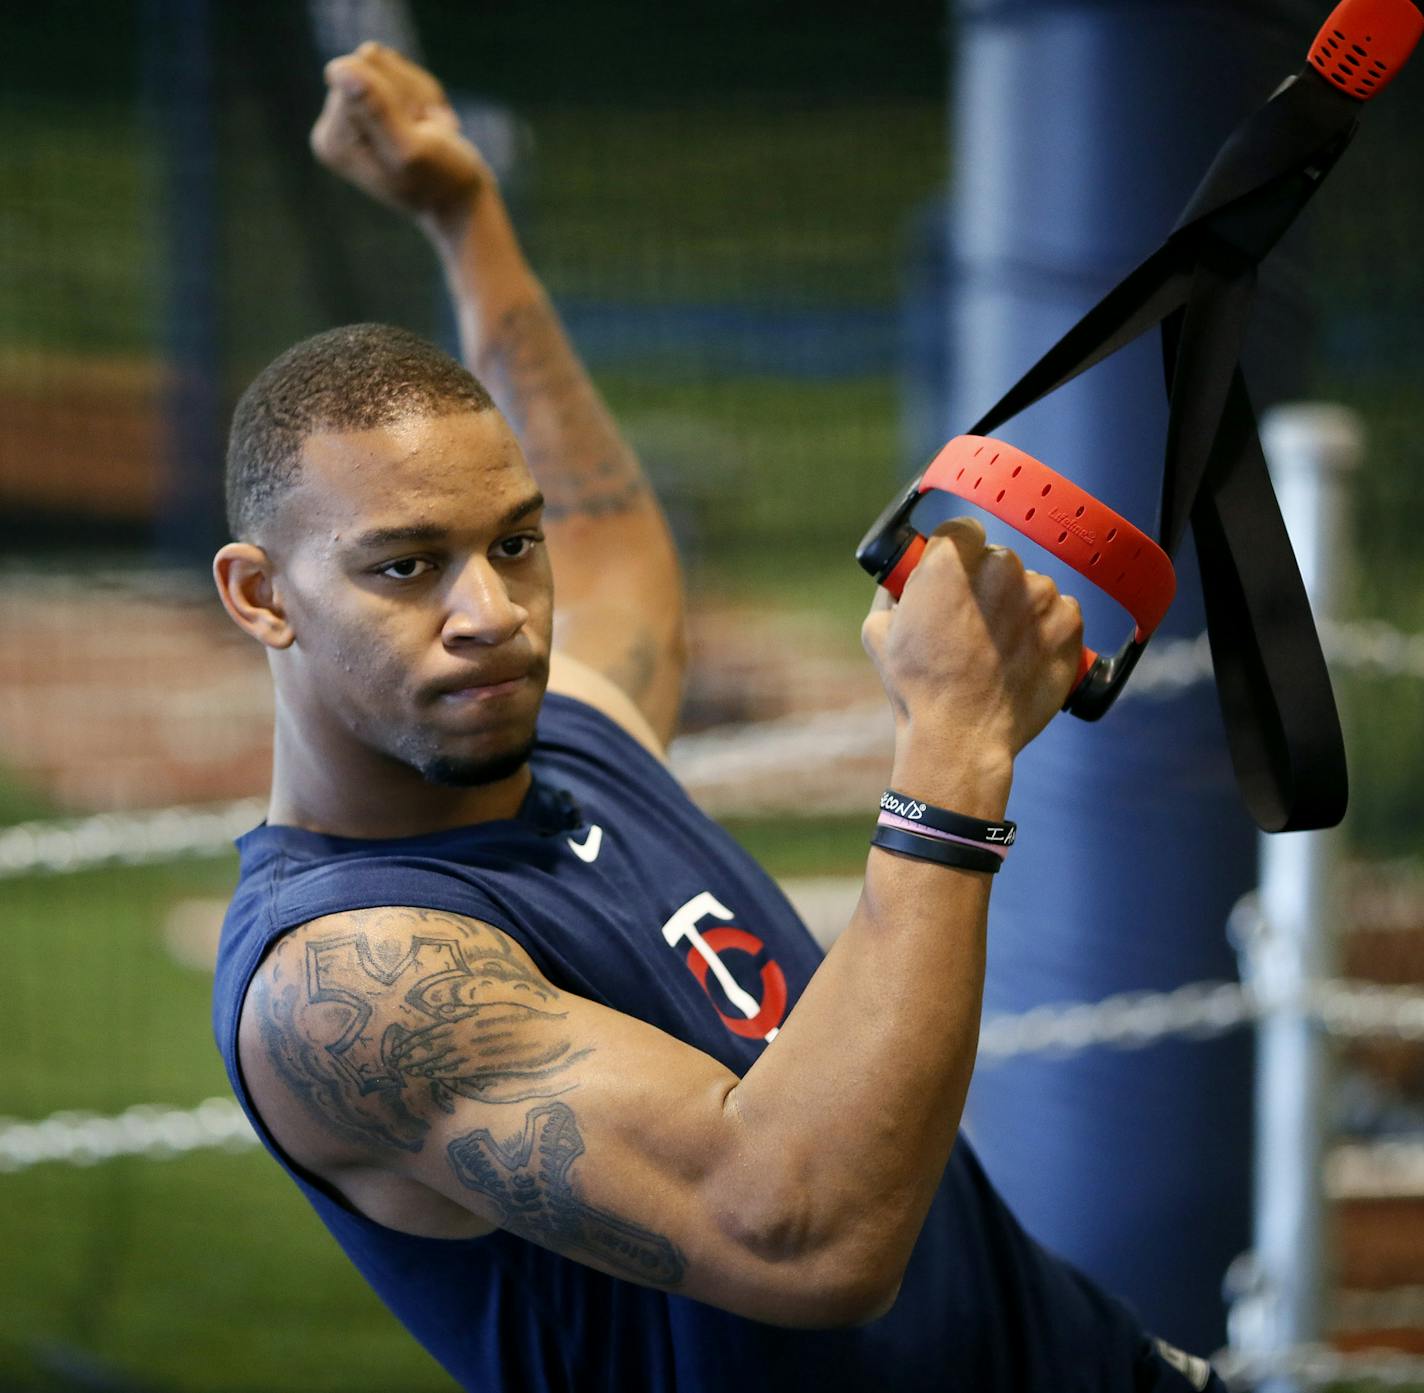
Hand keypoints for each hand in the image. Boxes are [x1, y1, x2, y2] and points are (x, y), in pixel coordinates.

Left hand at [311, 42, 492, 233]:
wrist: (459, 200)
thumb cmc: (440, 180)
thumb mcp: (410, 148)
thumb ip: (376, 108)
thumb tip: (336, 69)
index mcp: (334, 141)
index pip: (359, 78)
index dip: (400, 101)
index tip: (419, 140)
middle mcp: (332, 126)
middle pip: (369, 66)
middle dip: (411, 97)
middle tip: (429, 137)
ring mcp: (349, 115)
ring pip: (387, 64)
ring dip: (421, 96)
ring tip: (431, 133)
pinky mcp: (369, 103)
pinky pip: (398, 68)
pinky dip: (425, 93)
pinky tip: (431, 123)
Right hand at [861, 517, 1083, 761]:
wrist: (961, 737)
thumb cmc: (916, 687)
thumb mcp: (879, 630)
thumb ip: (895, 590)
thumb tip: (904, 576)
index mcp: (951, 561)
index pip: (962, 529)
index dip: (956, 554)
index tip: (954, 576)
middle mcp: (1001, 567)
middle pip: (998, 559)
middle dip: (986, 584)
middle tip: (972, 624)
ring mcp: (1040, 594)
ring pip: (1030, 587)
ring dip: (1017, 608)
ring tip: (997, 650)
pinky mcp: (1069, 623)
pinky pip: (1060, 612)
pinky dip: (1045, 630)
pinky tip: (1022, 657)